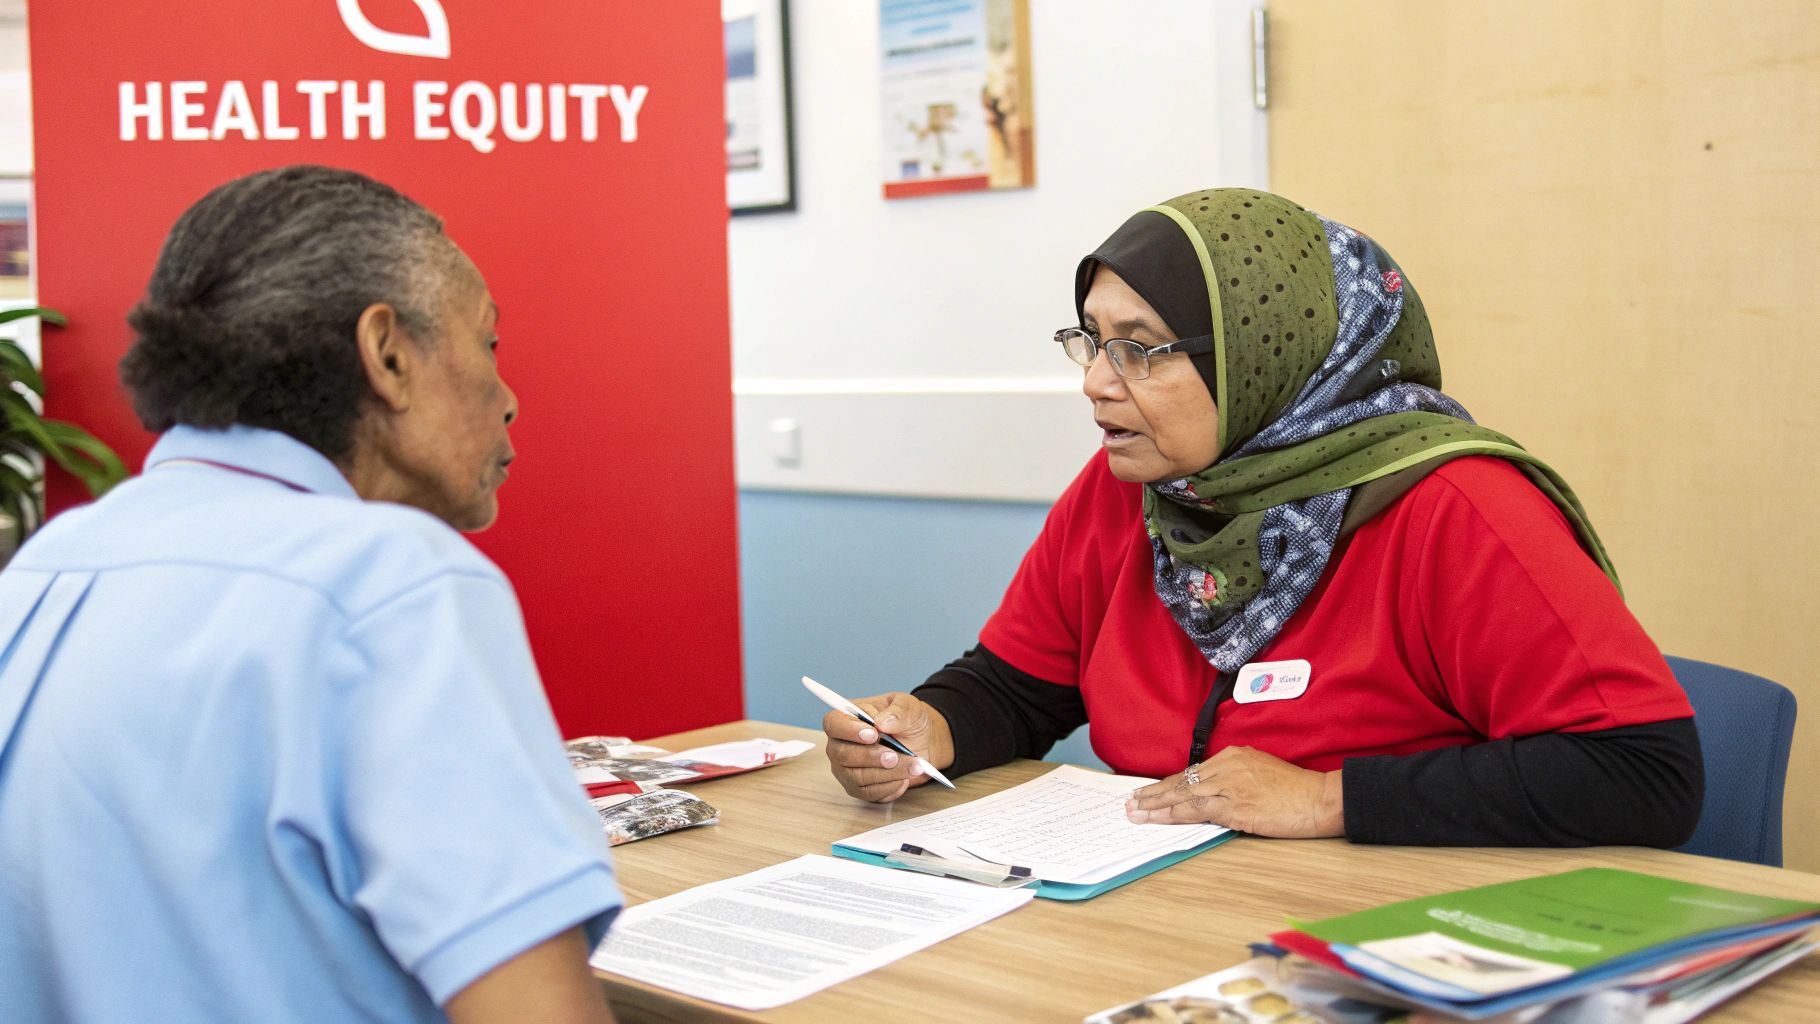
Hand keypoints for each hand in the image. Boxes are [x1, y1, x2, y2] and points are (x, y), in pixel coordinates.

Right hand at [821, 692, 953, 802]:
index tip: (874, 734)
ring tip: (911, 766)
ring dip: (887, 773)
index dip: (849, 730)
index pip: (833, 724)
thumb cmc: (908, 721)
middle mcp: (840, 745)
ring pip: (857, 777)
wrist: (923, 742)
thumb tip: (882, 723)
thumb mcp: (909, 707)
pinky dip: (890, 787)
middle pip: (842, 754)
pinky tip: (904, 778)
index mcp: (847, 718)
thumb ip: (898, 711)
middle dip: (871, 756)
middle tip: (894, 756)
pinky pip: (869, 793)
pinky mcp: (859, 788)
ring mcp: (846, 769)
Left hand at [1124, 746, 1343, 837]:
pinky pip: (1196, 811)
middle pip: (1181, 781)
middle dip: (1153, 793)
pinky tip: (1158, 819)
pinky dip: (1173, 815)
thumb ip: (1235, 780)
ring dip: (1155, 805)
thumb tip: (1214, 795)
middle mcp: (1227, 766)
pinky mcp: (1234, 806)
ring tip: (1136, 812)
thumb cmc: (1295, 791)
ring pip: (1183, 795)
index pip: (1192, 772)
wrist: (1319, 798)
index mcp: (1233, 756)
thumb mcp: (1261, 774)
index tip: (1150, 791)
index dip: (1168, 784)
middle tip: (1131, 801)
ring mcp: (1229, 785)